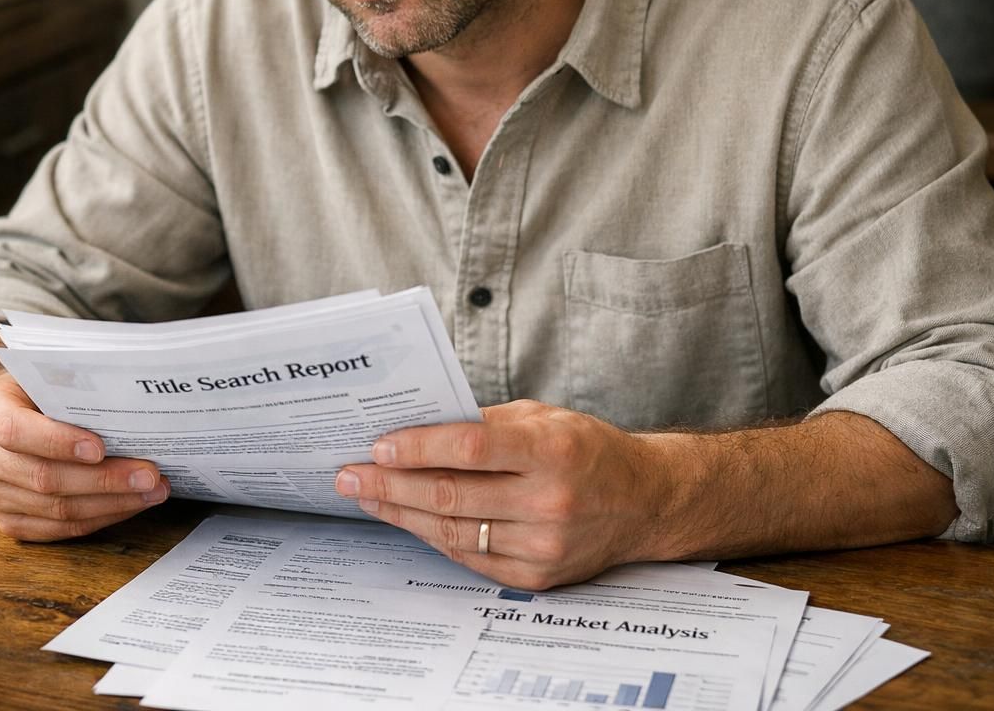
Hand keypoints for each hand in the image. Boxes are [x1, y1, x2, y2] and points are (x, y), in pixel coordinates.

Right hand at [0, 373, 170, 539]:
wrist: (19, 412)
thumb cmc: (43, 390)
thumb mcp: (50, 374)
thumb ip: (75, 386)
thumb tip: (128, 399)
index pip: (14, 430)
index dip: (57, 441)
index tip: (100, 447)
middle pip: (42, 477)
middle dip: (103, 479)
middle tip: (149, 475)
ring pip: (55, 509)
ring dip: (112, 502)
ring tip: (152, 491)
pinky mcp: (9, 521)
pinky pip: (58, 529)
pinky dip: (100, 517)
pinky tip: (130, 504)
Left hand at [334, 400, 664, 588]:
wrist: (644, 501)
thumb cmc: (586, 449)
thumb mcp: (542, 417)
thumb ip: (483, 424)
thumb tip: (415, 426)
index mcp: (552, 451)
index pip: (470, 449)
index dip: (417, 448)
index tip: (377, 444)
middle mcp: (549, 502)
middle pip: (451, 495)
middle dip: (390, 483)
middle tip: (350, 473)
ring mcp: (543, 545)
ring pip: (452, 531)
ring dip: (400, 513)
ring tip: (367, 495)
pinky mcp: (536, 576)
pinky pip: (469, 557)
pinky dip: (432, 536)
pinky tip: (406, 518)